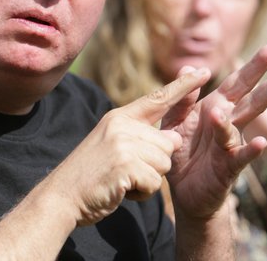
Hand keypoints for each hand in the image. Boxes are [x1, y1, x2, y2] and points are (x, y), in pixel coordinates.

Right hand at [46, 67, 210, 226]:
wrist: (62, 195)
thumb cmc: (91, 173)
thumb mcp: (112, 144)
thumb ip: (140, 137)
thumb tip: (175, 140)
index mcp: (119, 116)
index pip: (157, 98)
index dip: (183, 87)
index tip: (204, 71)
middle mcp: (122, 125)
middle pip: (168, 144)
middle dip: (155, 164)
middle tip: (126, 170)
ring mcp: (123, 144)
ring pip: (164, 164)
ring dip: (148, 180)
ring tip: (122, 180)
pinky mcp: (126, 165)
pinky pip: (155, 183)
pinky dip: (142, 193)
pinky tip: (121, 190)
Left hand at [162, 45, 266, 218]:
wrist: (181, 188)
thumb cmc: (181, 150)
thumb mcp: (174, 120)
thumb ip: (180, 98)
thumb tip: (189, 68)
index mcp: (215, 108)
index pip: (235, 85)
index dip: (251, 69)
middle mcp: (228, 124)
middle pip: (251, 101)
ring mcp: (230, 145)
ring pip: (245, 125)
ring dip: (257, 109)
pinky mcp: (227, 166)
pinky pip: (239, 157)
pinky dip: (250, 150)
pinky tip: (261, 143)